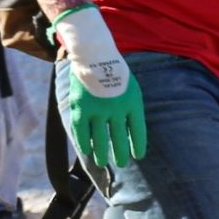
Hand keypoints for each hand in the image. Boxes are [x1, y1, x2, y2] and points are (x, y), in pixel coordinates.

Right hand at [50, 5, 145, 165]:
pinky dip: (84, 143)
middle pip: (118, 139)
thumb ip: (131, 109)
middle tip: (122, 163)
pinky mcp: (80, 108)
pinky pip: (81, 132)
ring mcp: (97, 110)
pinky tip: (87, 150)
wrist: (95, 55)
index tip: (138, 155)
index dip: (137, 145)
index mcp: (132, 103)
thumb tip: (130, 132)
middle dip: (121, 154)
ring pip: (99, 140)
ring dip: (102, 153)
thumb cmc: (116, 72)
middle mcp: (116, 109)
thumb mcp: (131, 89)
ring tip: (103, 161)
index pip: (137, 132)